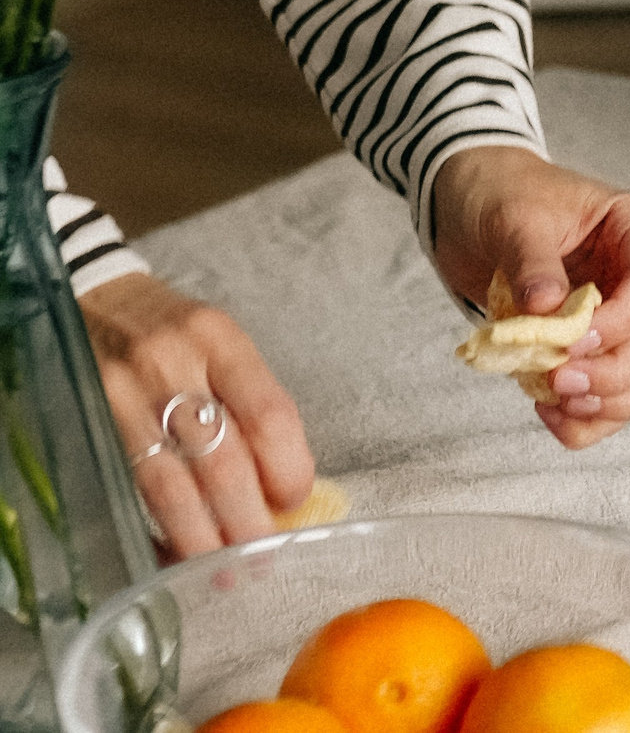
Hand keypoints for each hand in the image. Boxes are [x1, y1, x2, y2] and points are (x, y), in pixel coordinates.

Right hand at [80, 273, 313, 559]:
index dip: (288, 468)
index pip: (268, 413)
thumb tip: (285, 482)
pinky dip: (158, 524)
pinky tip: (175, 548)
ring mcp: (127, 396)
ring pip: (171, 484)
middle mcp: (174, 364)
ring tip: (224, 567)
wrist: (95, 302)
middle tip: (264, 553)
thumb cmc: (174, 332)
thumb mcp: (221, 346)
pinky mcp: (94, 422)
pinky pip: (132, 487)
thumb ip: (251, 404)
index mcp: (221, 340)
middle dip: (247, 517)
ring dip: (203, 535)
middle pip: (223, 459)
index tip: (296, 498)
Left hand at [432, 145, 629, 449]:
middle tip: (559, 381)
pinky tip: (549, 412)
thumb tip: (546, 308)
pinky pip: (619, 401)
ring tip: (556, 400)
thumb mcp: (514, 217)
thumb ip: (532, 260)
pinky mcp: (602, 350)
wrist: (472, 213)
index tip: (569, 342)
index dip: (620, 322)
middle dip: (618, 373)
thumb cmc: (502, 197)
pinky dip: (590, 421)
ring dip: (612, 403)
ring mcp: (629, 317)